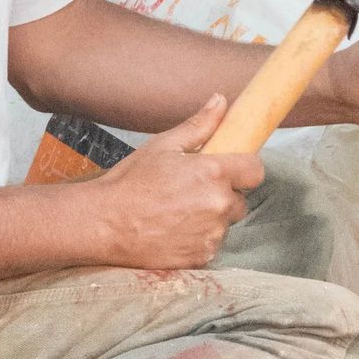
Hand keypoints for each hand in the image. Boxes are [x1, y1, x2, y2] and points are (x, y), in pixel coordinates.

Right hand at [87, 94, 262, 268]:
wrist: (103, 223)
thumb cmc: (130, 182)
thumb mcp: (163, 146)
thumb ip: (199, 125)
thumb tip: (220, 101)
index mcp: (214, 173)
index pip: (255, 171)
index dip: (244, 169)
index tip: (229, 170)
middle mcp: (219, 205)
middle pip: (240, 200)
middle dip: (223, 195)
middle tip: (191, 192)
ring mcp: (211, 235)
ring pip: (225, 225)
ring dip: (210, 219)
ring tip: (177, 213)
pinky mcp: (201, 257)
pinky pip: (210, 245)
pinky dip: (198, 240)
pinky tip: (173, 231)